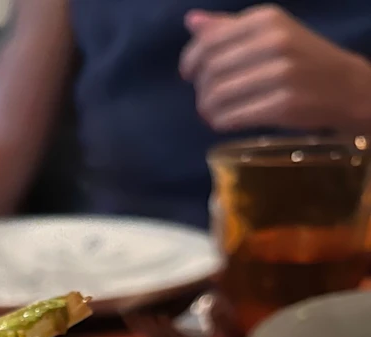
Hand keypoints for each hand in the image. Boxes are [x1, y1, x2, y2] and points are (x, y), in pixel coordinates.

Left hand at [179, 4, 370, 130]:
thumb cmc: (302, 59)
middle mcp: (274, 41)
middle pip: (211, 70)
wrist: (344, 86)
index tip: (188, 75)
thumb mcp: (270, 33)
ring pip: (218, 95)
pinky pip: (233, 116)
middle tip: (204, 99)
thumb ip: (229, 28)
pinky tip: (223, 121)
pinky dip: (221, 121)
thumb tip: (191, 23)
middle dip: (200, 89)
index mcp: (266, 19)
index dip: (190, 61)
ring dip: (207, 109)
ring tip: (211, 113)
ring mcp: (280, 74)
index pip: (209, 41)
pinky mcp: (283, 105)